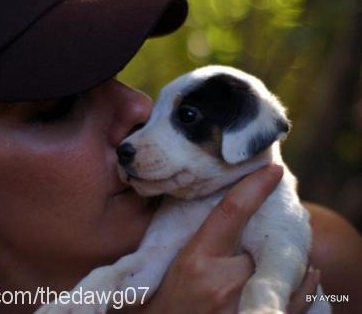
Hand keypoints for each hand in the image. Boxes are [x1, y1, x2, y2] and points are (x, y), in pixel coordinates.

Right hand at [131, 164, 318, 313]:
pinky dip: (303, 285)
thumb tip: (215, 211)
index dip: (253, 187)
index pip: (230, 212)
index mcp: (195, 261)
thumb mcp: (173, 266)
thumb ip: (194, 240)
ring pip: (282, 270)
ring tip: (272, 258)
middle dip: (260, 242)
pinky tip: (305, 274)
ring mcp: (243, 306)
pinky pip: (296, 300)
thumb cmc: (166, 303)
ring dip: (281, 261)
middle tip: (256, 238)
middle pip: (260, 245)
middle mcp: (222, 283)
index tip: (272, 171)